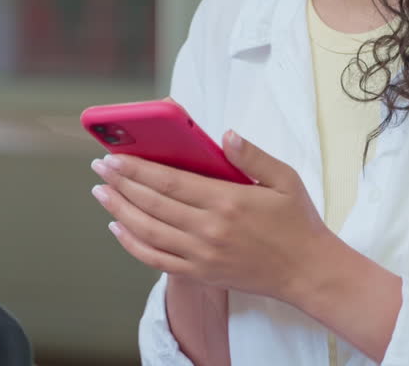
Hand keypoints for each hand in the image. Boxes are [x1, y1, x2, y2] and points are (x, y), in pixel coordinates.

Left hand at [91, 129, 333, 303]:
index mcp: (227, 201)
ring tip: (102, 193)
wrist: (307, 271)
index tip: (114, 156)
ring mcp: (202, 255)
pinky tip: (119, 228)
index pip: (170, 182)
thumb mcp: (285, 179)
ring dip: (120, 210)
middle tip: (100, 168)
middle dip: (121, 184)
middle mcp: (209, 230)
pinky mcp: (201, 273)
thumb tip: (226, 135)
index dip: (138, 169)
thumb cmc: (297, 222)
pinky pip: (157, 260)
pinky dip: (133, 245)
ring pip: (149, 232)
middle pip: (153, 204)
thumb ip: (252, 156)